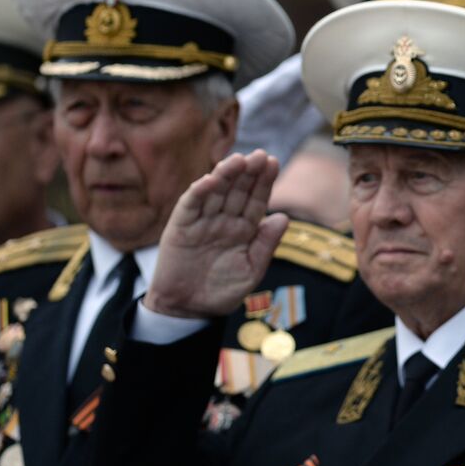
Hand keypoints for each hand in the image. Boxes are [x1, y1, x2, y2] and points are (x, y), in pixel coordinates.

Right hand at [144, 150, 287, 318]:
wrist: (188, 310)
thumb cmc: (222, 292)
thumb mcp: (251, 270)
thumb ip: (266, 244)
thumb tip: (284, 216)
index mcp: (244, 229)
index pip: (257, 200)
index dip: (264, 182)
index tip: (273, 162)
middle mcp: (225, 220)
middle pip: (238, 191)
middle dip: (248, 172)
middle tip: (259, 155)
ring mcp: (203, 222)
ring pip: (215, 193)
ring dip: (226, 175)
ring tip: (238, 160)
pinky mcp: (180, 227)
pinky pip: (190, 206)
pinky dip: (199, 192)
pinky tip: (210, 179)